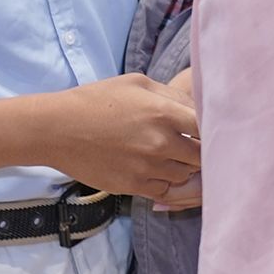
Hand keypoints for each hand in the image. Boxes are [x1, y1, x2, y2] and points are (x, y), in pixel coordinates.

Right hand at [41, 74, 200, 199]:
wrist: (57, 129)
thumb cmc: (97, 100)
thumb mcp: (138, 84)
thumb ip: (173, 96)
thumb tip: (199, 109)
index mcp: (164, 113)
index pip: (210, 128)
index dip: (216, 129)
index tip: (213, 128)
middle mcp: (160, 143)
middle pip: (202, 156)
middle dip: (203, 150)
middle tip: (196, 144)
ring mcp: (147, 168)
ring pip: (186, 174)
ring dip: (185, 167)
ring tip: (174, 155)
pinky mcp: (133, 186)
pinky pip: (166, 190)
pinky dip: (168, 182)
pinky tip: (159, 169)